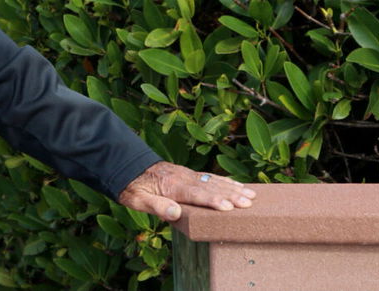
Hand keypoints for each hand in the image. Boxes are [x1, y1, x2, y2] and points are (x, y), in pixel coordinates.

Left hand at [117, 161, 255, 221]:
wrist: (127, 166)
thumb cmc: (132, 187)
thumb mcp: (138, 200)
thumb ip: (157, 206)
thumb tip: (175, 213)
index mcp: (172, 186)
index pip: (196, 195)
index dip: (212, 201)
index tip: (228, 207)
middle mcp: (183, 178)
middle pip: (210, 187)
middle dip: (231, 195)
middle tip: (249, 202)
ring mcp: (188, 174)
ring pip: (214, 181)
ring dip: (233, 188)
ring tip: (251, 195)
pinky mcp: (189, 174)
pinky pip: (211, 177)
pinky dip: (225, 181)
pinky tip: (237, 185)